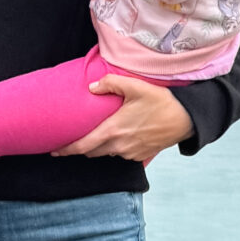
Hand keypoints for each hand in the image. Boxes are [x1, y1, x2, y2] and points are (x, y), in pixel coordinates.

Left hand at [54, 72, 192, 163]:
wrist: (185, 119)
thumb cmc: (161, 102)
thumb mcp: (135, 86)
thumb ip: (110, 84)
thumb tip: (92, 87)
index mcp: (113, 131)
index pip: (82, 146)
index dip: (66, 150)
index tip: (54, 151)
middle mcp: (118, 146)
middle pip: (91, 152)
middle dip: (81, 148)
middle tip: (72, 141)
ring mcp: (129, 154)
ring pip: (106, 153)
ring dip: (99, 147)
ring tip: (97, 135)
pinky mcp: (140, 156)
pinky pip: (120, 154)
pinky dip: (115, 147)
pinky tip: (119, 136)